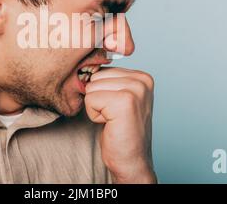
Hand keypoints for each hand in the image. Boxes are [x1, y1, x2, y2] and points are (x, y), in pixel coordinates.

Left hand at [84, 67, 155, 183]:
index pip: (102, 70)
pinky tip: (110, 124)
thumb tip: (83, 65)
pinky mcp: (125, 101)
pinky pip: (91, 99)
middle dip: (97, 98)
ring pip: (91, 87)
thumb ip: (107, 80)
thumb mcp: (117, 97)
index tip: (115, 109)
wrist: (131, 161)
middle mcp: (142, 79)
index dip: (101, 92)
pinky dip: (94, 115)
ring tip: (112, 120)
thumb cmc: (120, 131)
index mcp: (142, 76)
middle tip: (113, 116)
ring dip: (96, 107)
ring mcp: (136, 89)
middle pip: (95, 77)